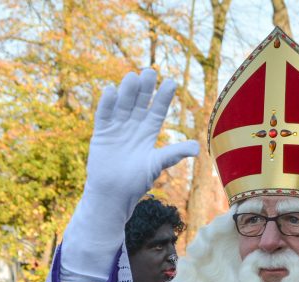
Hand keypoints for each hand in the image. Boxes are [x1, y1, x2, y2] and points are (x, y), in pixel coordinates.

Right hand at [84, 68, 199, 214]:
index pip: (157, 110)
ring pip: (123, 104)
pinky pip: (104, 114)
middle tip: (150, 72)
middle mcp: (134, 126)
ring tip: (133, 77)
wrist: (113, 193)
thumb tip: (197, 148)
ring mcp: (117, 127)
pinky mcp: (102, 133)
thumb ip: (174, 153)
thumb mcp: (157, 164)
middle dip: (145, 88)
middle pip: (140, 102)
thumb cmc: (137, 181)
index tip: (172, 82)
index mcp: (149, 133)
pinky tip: (110, 90)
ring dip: (127, 91)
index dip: (163, 97)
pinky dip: (107, 103)